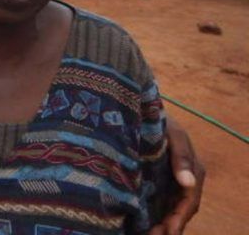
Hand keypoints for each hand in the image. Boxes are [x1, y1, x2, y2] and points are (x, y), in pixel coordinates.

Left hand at [150, 116, 204, 234]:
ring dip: (161, 224)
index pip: (189, 201)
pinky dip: (152, 215)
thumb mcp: (172, 134)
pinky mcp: (156, 180)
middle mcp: (184, 179)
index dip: (179, 218)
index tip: (168, 232)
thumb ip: (181, 156)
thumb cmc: (159, 119)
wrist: (140, 110)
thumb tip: (189, 183)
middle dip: (169, 227)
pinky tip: (140, 225)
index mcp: (192, 170)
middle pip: (179, 209)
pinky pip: (158, 202)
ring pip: (169, 209)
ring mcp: (170, 181)